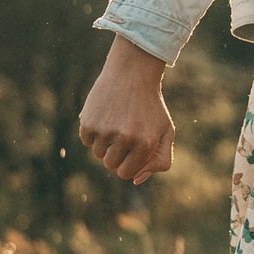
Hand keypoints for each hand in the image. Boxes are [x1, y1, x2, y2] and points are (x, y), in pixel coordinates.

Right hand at [80, 34, 175, 185]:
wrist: (132, 73)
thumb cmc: (150, 106)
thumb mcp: (166, 131)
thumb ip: (160, 160)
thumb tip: (137, 181)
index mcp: (146, 144)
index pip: (127, 173)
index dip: (127, 164)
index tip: (130, 151)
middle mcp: (125, 139)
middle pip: (110, 165)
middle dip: (116, 154)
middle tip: (123, 133)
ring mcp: (105, 131)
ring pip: (98, 154)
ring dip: (104, 142)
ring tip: (116, 121)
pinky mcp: (89, 123)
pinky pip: (86, 141)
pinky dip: (93, 132)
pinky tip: (105, 115)